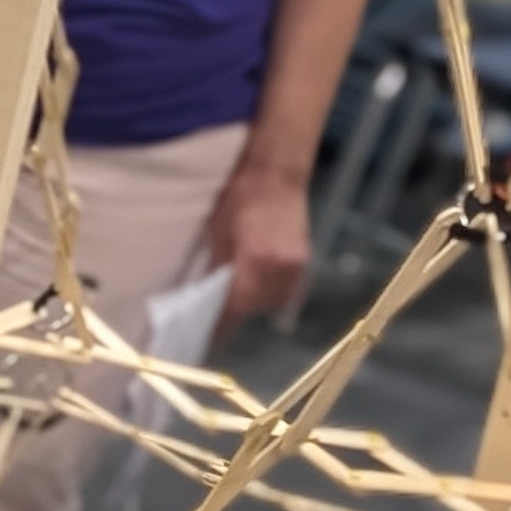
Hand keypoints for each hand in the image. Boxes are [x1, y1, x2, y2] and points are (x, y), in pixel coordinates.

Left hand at [203, 163, 310, 332]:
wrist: (275, 174)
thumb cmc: (239, 196)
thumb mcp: (219, 233)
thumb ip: (218, 268)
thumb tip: (209, 295)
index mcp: (255, 261)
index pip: (235, 306)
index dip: (219, 323)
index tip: (206, 336)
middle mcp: (280, 269)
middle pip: (254, 307)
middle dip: (234, 312)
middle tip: (216, 315)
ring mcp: (296, 266)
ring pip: (271, 301)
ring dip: (254, 303)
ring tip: (236, 295)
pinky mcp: (304, 261)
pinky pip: (284, 289)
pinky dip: (269, 291)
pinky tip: (257, 284)